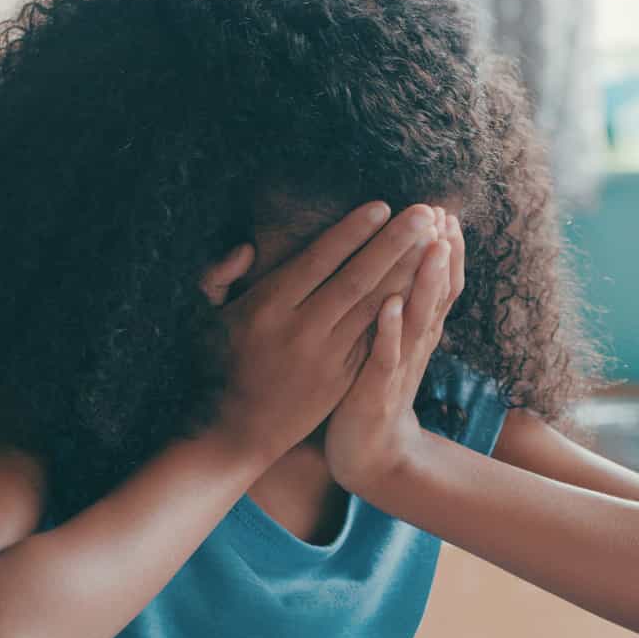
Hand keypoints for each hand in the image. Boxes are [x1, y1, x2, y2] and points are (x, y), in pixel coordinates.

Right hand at [207, 202, 442, 465]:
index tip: (381, 206)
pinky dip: (401, 311)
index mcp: (267, 307)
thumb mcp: (204, 318)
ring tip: (434, 242)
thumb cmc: (218, 365)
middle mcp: (302, 330)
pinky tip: (422, 287)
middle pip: (358, 279)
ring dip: (407, 272)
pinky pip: (377, 338)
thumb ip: (218, 276)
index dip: (352, 232)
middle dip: (394, 243)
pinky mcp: (343, 379)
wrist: (237, 431)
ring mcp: (327, 358)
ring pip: (375, 307)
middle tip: (424, 212)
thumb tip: (248, 248)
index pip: (319, 260)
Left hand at [326, 207, 463, 495]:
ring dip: (425, 282)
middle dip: (441, 253)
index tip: (446, 210)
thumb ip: (399, 305)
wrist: (370, 454)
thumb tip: (401, 263)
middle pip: (436, 294)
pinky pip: (384, 357)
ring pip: (417, 319)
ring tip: (431, 246)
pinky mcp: (376, 391)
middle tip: (444, 214)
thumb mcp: (390, 343)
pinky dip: (389, 331)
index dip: (446, 249)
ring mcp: (398, 368)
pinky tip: (388, 304)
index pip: (439, 283)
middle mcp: (414, 345)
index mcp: (416, 331)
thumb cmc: (371, 391)